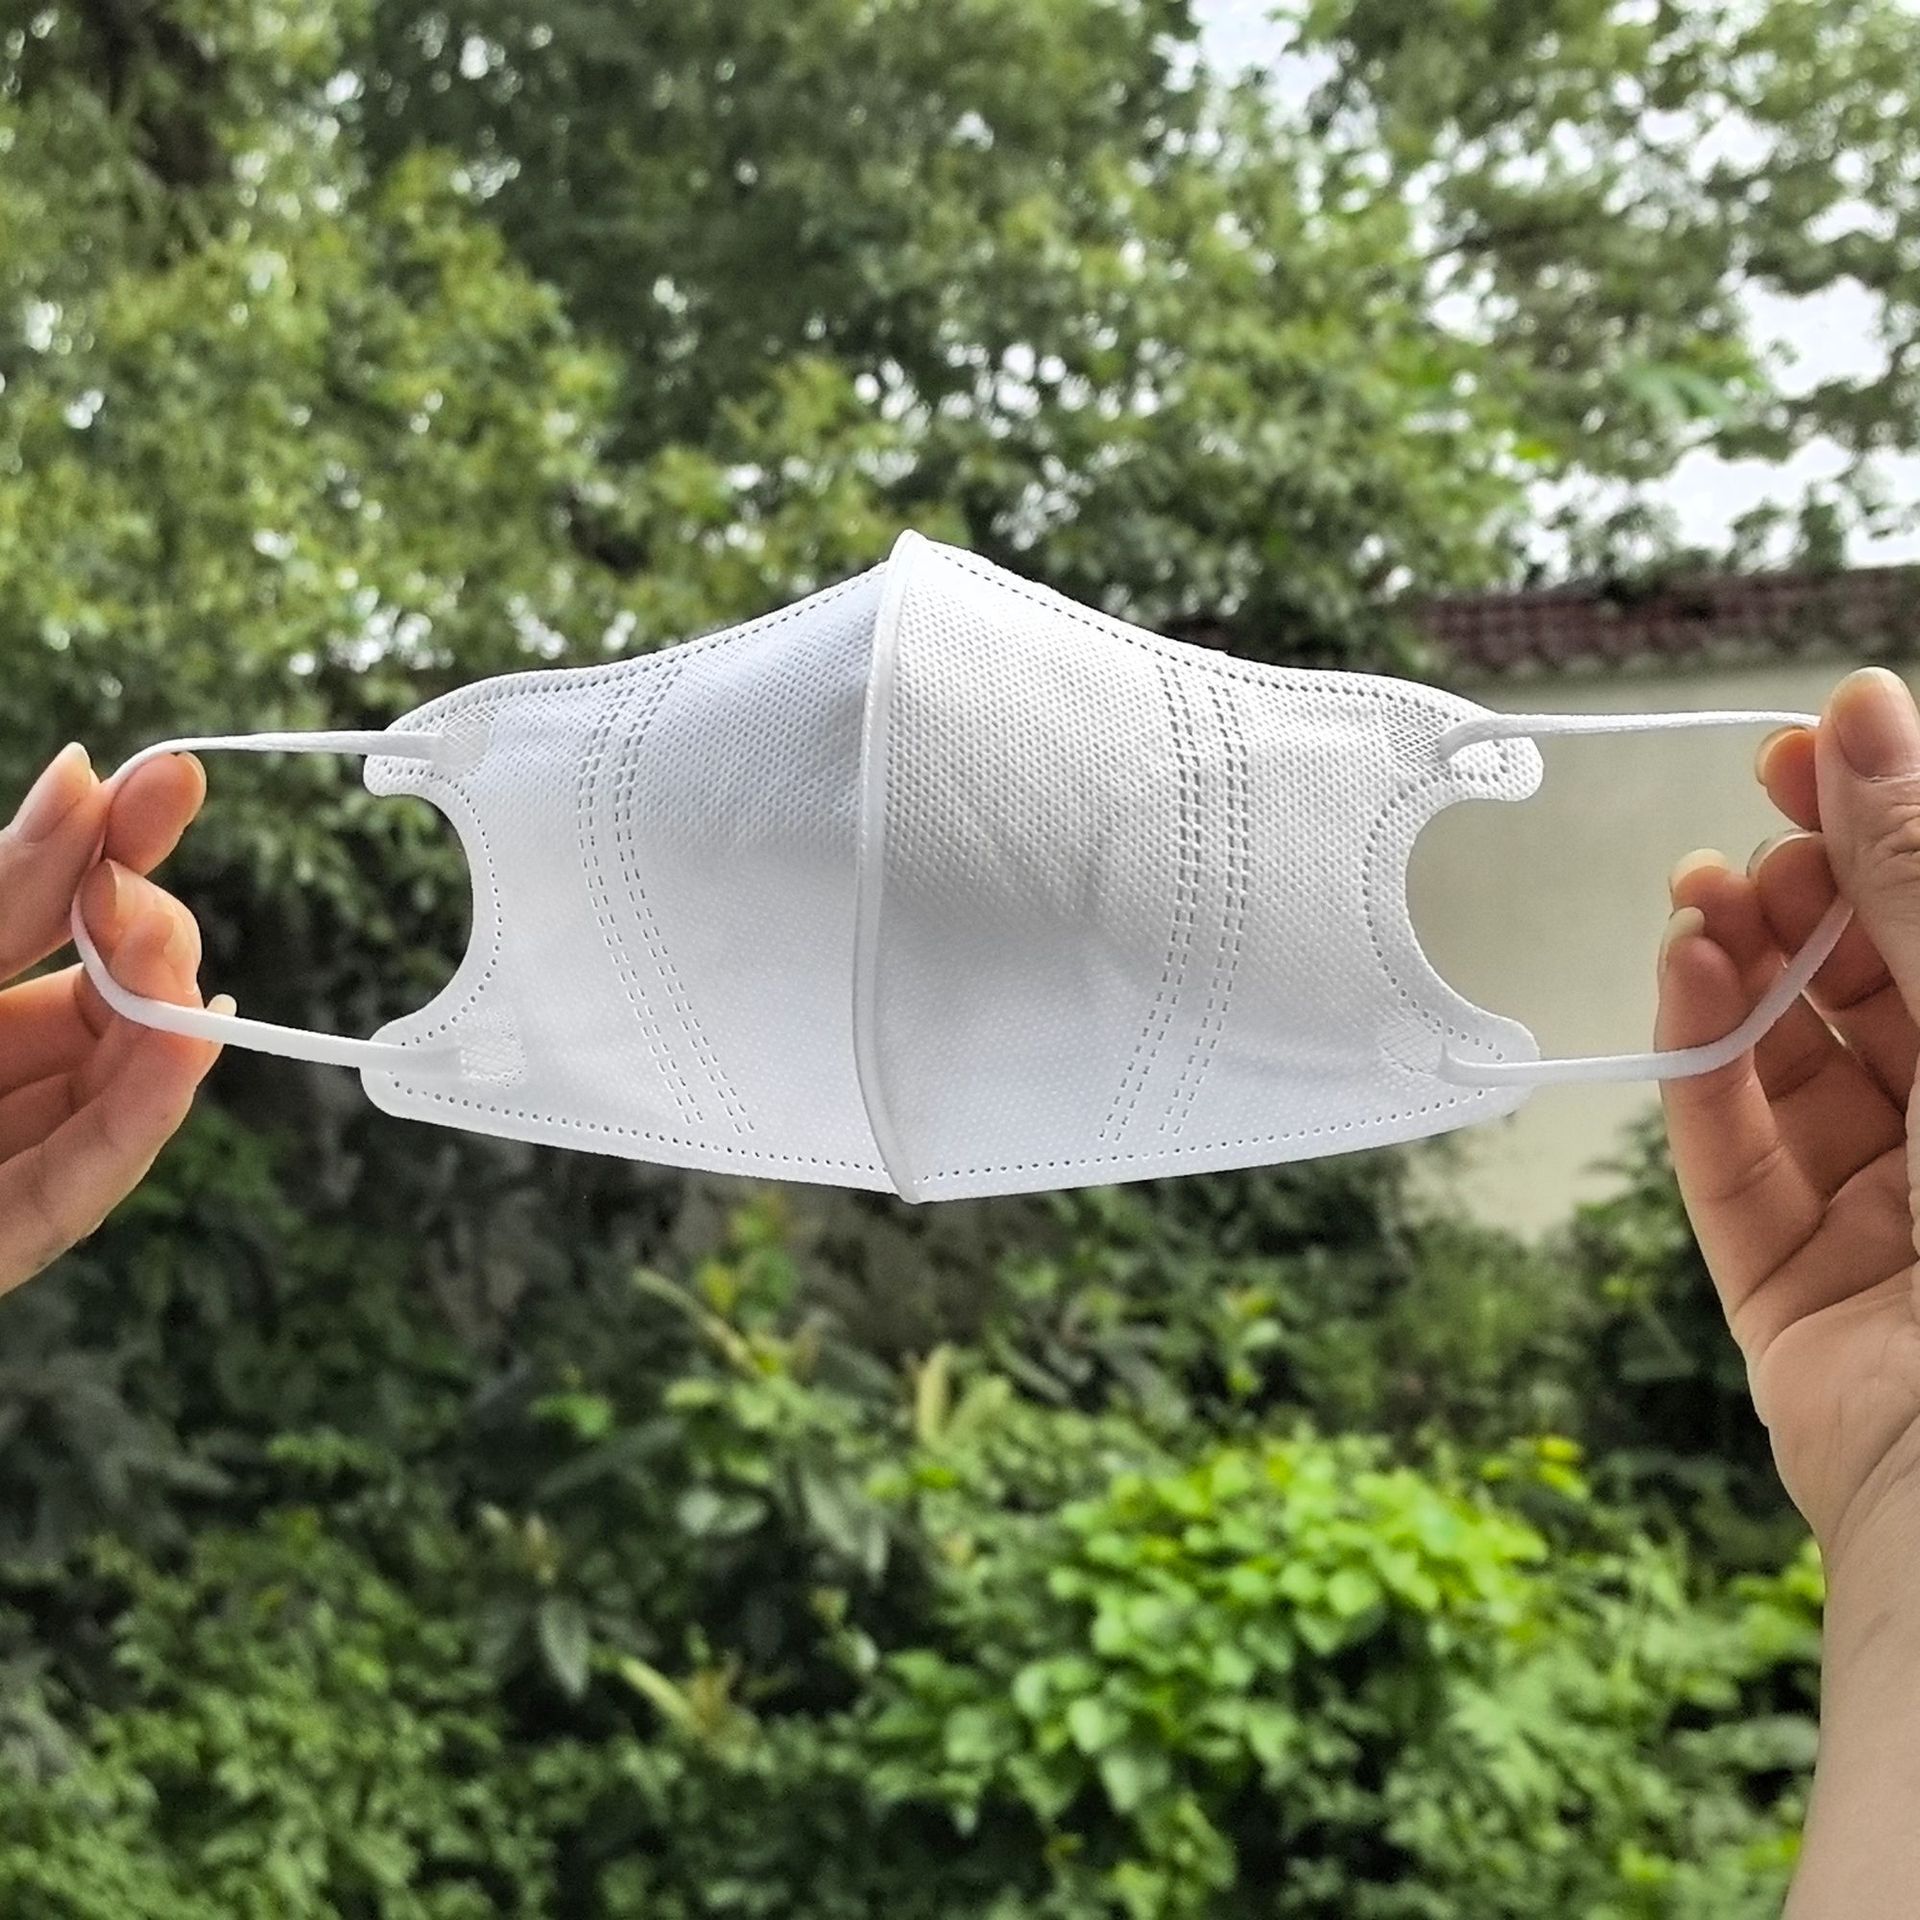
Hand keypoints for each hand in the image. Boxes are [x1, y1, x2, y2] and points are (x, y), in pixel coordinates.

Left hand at [0, 743, 222, 1294]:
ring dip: (162, 1025)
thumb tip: (84, 771)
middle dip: (148, 940)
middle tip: (130, 901)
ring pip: (122, 1086)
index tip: (178, 775)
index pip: (67, 912)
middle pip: (114, 996)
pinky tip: (187, 1051)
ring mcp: (3, 1153)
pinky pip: (80, 1181)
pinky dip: (141, 1117)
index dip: (123, 848)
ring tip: (169, 971)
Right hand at [1658, 668, 1919, 1917]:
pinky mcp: (1796, 1297)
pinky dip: (1701, 1067)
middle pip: (1881, 994)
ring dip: (1744, 971)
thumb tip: (1863, 715)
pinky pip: (1736, 1167)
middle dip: (1814, 895)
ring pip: (1798, 1072)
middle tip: (1753, 825)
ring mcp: (1892, 1233)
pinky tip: (1683, 977)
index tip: (1814, 748)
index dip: (1891, 836)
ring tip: (1703, 894)